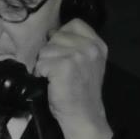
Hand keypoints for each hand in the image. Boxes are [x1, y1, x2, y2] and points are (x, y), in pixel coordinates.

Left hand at [35, 19, 113, 138]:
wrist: (83, 115)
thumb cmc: (80, 91)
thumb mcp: (85, 63)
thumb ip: (74, 46)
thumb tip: (51, 32)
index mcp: (97, 44)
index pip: (74, 23)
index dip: (61, 36)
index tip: (62, 53)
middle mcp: (90, 47)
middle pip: (56, 36)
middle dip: (51, 53)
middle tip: (58, 70)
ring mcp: (78, 55)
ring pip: (46, 50)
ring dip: (45, 64)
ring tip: (55, 77)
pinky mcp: (65, 65)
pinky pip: (41, 63)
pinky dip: (41, 74)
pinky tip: (51, 83)